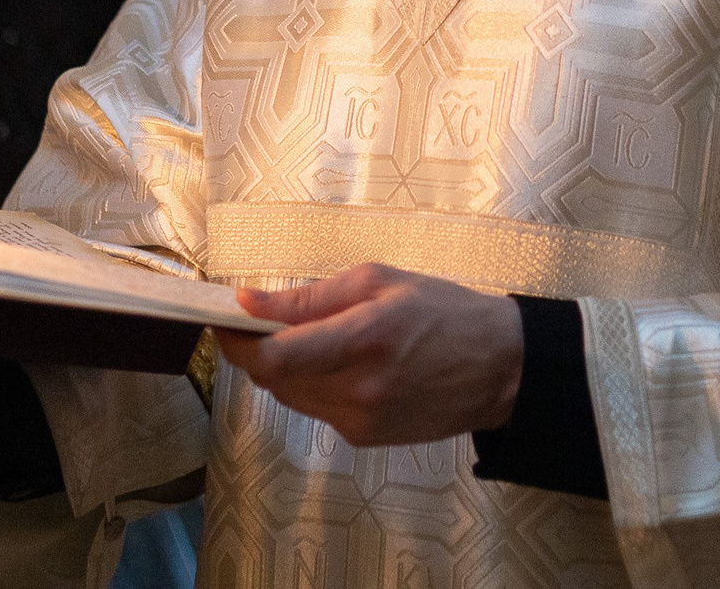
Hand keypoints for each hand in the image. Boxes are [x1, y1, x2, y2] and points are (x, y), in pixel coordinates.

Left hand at [216, 263, 522, 448]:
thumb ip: (311, 296)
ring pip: (289, 396)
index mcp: (364, 338)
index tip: (221, 316)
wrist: (498, 368)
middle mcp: (358, 388)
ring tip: (296, 337)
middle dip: (252, 349)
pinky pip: (315, 409)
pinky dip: (309, 384)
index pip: (275, 355)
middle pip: (272, 379)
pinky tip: (331, 363)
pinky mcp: (364, 438)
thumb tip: (251, 302)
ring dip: (279, 368)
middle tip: (251, 321)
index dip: (237, 338)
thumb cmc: (443, 312)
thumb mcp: (381, 281)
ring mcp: (360, 420)